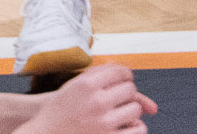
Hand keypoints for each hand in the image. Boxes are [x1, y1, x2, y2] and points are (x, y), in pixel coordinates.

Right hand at [29, 63, 156, 133]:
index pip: (121, 72)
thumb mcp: (73, 85)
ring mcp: (103, 122)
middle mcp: (96, 102)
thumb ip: (98, 73)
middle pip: (130, 89)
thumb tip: (125, 69)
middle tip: (120, 97)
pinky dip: (135, 128)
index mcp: (87, 84)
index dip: (126, 75)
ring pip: (135, 109)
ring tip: (122, 112)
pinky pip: (136, 130)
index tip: (124, 80)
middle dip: (127, 92)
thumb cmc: (59, 110)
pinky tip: (125, 126)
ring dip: (131, 110)